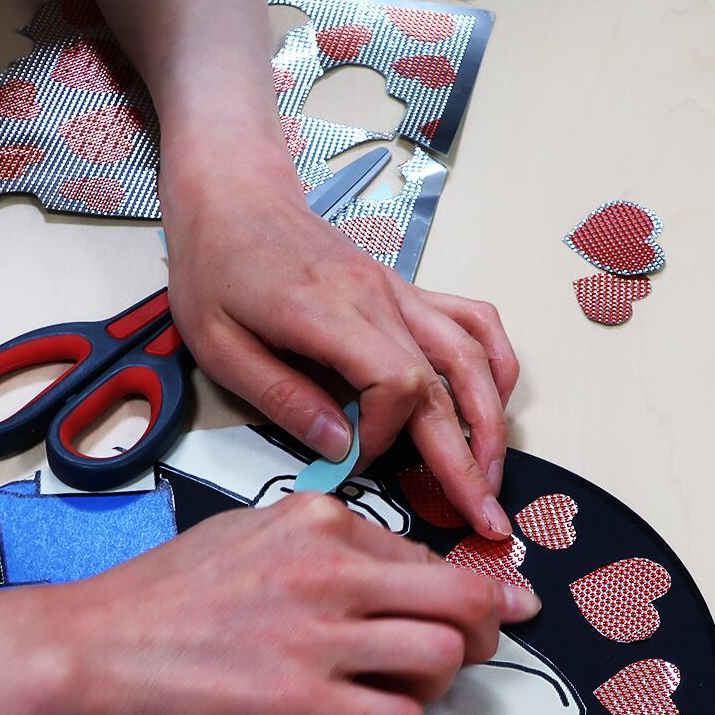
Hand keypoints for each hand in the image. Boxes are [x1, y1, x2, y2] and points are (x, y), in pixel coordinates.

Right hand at [37, 493, 539, 714]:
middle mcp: (332, 570)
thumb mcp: (250, 535)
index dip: (467, 591)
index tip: (486, 612)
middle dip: (485, 631)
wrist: (90, 644)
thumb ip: (325, 547)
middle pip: (465, 600)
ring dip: (440, 680)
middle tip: (471, 652)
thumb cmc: (162, 593)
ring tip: (404, 688)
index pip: (431, 557)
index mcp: (321, 521)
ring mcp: (320, 637)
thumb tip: (393, 575)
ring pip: (445, 657)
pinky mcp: (302, 704)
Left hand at [161, 162, 519, 541]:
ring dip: (491, 420)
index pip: (396, 382)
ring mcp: (399, 293)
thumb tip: (340, 447)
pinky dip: (495, 360)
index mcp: (328, 314)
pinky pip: (472, 320)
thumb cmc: (217, 268)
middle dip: (468, 459)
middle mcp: (378, 301)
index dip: (388, 435)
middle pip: (446, 384)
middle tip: (488, 517)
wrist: (235, 196)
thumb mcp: (220, 345)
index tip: (357, 457)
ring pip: (471, 357)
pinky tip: (497, 399)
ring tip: (493, 474)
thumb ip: (283, 398)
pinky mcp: (405, 291)